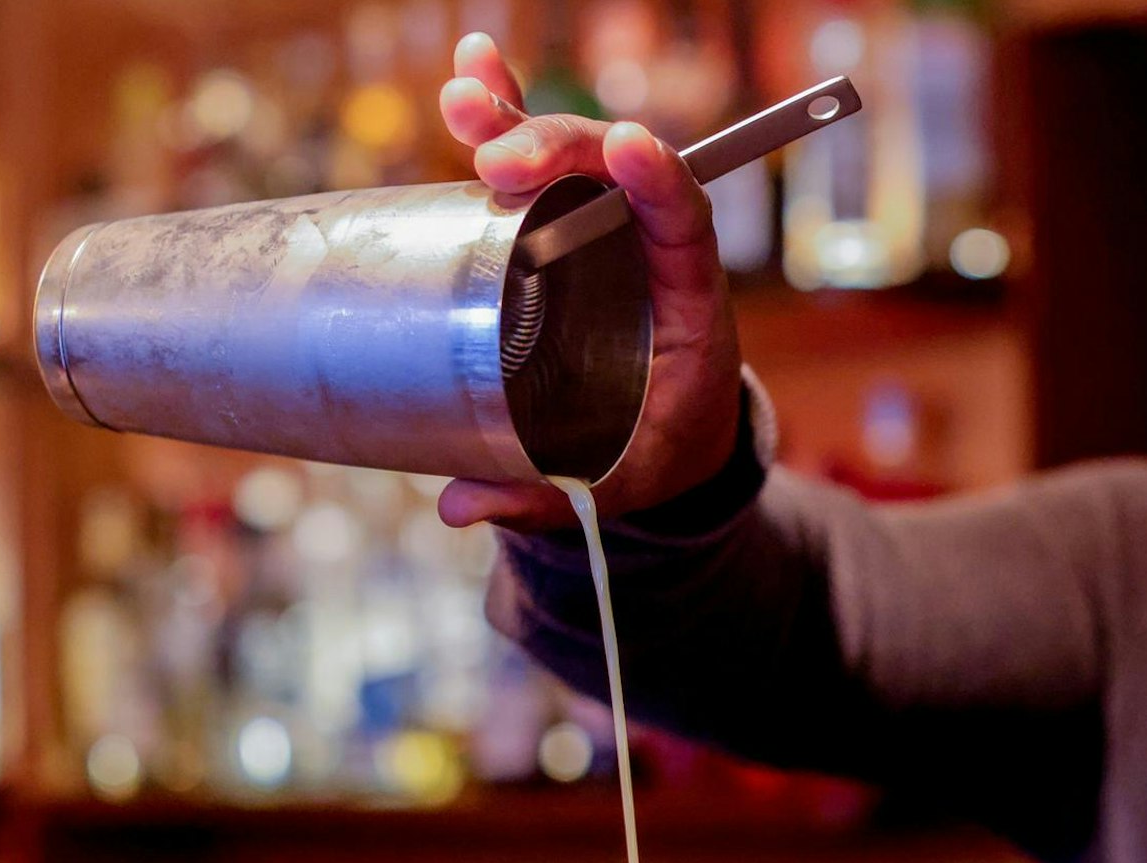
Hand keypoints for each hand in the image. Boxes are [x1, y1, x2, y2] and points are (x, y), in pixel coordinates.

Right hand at [434, 32, 745, 531]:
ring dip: (518, 119)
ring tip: (466, 95)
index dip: (660, 182)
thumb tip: (458, 504)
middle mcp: (648, 253)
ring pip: (569, 160)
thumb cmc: (659, 453)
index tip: (628, 146)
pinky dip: (505, 118)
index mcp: (689, 304)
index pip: (686, 225)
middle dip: (559, 151)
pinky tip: (467, 74)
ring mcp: (601, 235)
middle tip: (499, 159)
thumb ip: (544, 496)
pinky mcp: (557, 233)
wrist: (675, 438)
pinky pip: (536, 168)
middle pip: (614, 176)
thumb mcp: (616, 483)